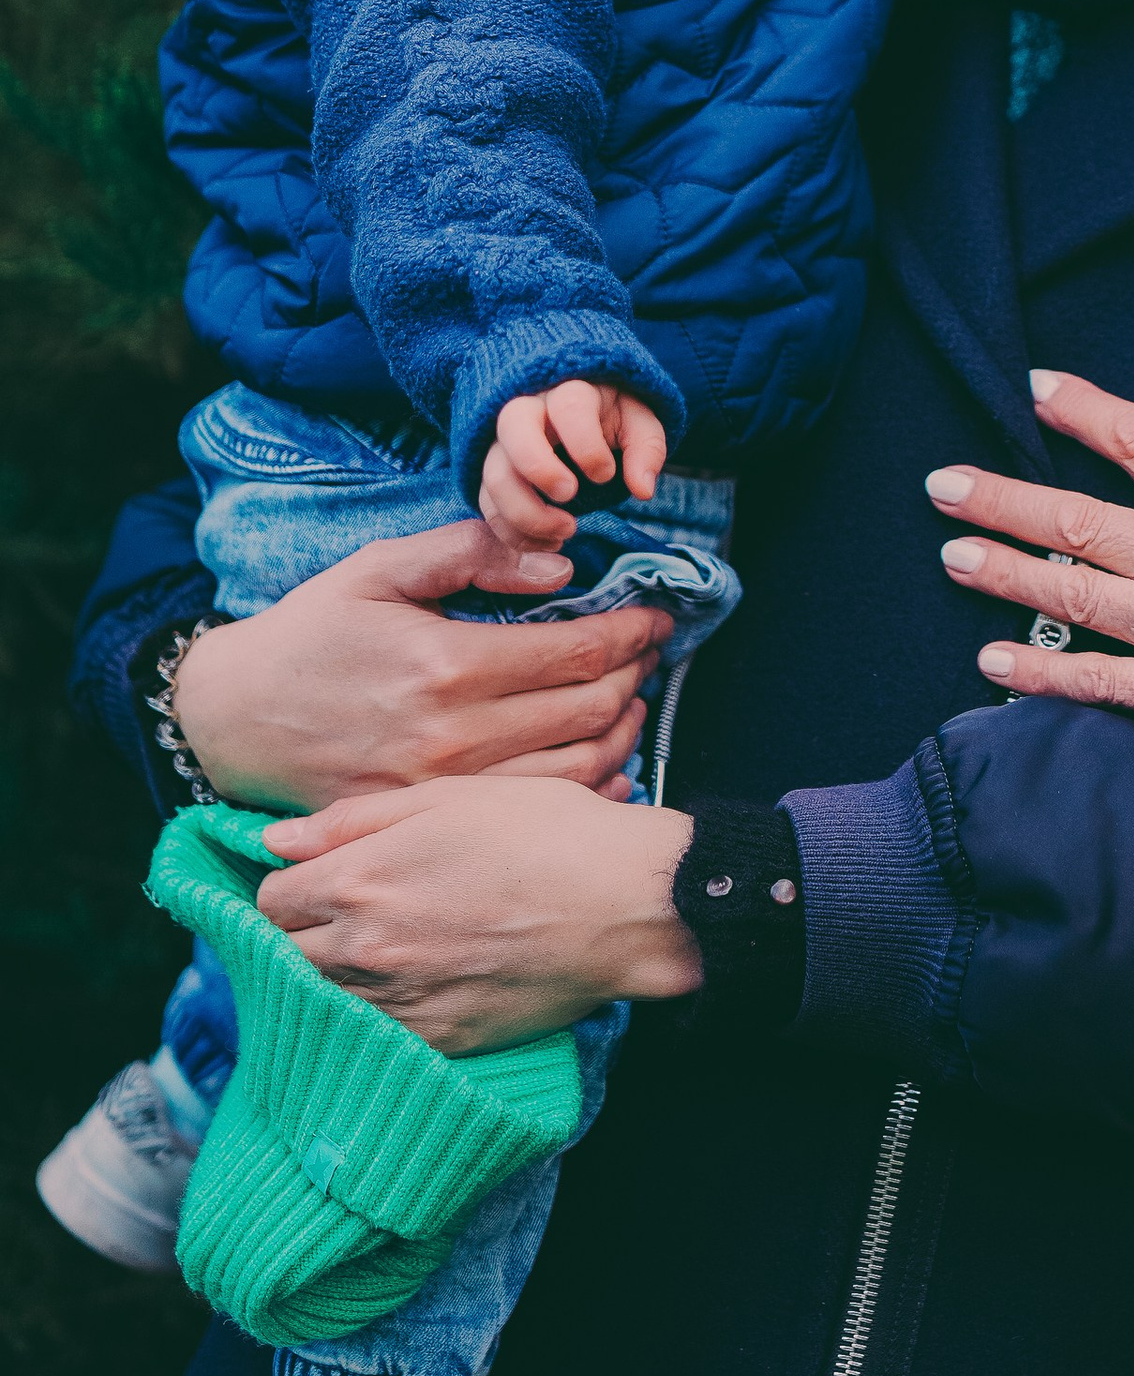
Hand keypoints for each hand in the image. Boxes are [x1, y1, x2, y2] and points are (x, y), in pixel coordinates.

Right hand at [172, 519, 673, 813]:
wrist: (234, 717)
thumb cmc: (312, 632)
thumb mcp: (379, 568)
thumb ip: (471, 552)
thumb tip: (562, 564)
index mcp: (447, 664)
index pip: (578, 653)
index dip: (632, 633)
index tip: (657, 618)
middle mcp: (453, 735)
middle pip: (589, 710)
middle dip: (637, 676)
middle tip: (650, 655)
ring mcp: (444, 790)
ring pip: (576, 769)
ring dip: (623, 731)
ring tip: (634, 700)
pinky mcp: (431, 823)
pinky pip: (534, 812)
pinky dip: (588, 788)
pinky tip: (606, 764)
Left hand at [256, 778, 703, 1053]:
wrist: (626, 904)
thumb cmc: (547, 832)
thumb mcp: (449, 796)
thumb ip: (353, 819)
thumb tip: (277, 841)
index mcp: (359, 880)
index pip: (269, 897)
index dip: (292, 881)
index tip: (320, 874)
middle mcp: (364, 948)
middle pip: (282, 952)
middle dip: (302, 930)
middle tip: (347, 910)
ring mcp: (398, 1002)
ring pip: (320, 998)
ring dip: (333, 972)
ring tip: (381, 945)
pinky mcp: (436, 1039)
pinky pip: (371, 1033)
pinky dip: (375, 1010)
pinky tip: (412, 981)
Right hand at [482, 382, 667, 542]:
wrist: (583, 421)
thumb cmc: (612, 418)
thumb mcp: (639, 424)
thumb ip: (647, 449)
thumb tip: (642, 489)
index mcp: (570, 389)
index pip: (569, 404)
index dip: (586, 444)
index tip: (606, 474)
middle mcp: (529, 409)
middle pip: (513, 427)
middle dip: (540, 468)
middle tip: (571, 496)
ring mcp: (504, 442)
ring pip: (495, 473)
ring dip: (526, 512)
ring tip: (566, 532)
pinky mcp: (494, 474)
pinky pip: (489, 505)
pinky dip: (514, 533)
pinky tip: (548, 544)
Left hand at [927, 367, 1133, 743]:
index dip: (1083, 410)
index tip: (1035, 388)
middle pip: (1078, 522)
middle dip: (1004, 500)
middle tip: (943, 485)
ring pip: (1071, 595)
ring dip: (1005, 573)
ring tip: (951, 554)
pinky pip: (1097, 681)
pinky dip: (1042, 673)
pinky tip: (993, 661)